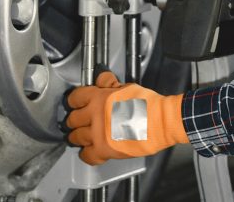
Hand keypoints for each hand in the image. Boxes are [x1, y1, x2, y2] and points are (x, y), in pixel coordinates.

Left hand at [64, 71, 187, 164]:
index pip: (75, 98)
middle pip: (72, 119)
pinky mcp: (104, 150)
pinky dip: (86, 154)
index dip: (73, 101)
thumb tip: (101, 78)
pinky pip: (87, 155)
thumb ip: (110, 83)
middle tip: (76, 121)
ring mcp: (98, 134)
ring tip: (78, 136)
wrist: (161, 122)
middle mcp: (94, 115)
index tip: (74, 104)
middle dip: (74, 120)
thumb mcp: (127, 87)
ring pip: (76, 137)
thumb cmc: (148, 105)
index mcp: (98, 97)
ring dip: (77, 137)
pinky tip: (88, 151)